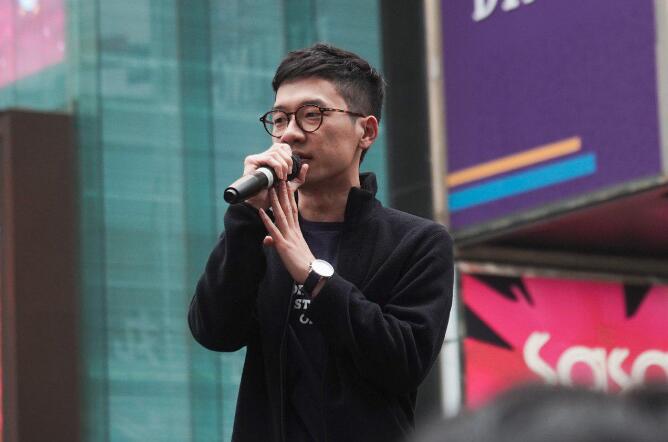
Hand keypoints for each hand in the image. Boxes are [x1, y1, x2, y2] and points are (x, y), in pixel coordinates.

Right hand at [243, 143, 293, 208]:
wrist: (260, 203)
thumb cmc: (274, 196)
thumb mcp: (290, 186)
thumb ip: (299, 176)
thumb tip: (306, 165)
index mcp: (270, 158)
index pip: (282, 146)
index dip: (289, 155)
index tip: (291, 169)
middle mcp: (262, 156)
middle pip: (279, 147)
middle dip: (288, 161)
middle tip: (289, 174)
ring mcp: (255, 158)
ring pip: (275, 153)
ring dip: (283, 166)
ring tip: (284, 178)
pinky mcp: (251, 161)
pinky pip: (269, 158)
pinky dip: (277, 167)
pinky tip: (279, 176)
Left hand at [258, 168, 313, 283]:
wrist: (311, 274)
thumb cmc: (302, 264)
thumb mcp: (290, 251)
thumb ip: (277, 242)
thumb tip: (267, 239)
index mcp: (296, 231)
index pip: (292, 210)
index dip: (288, 197)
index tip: (285, 185)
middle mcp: (293, 231)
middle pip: (287, 208)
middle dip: (283, 193)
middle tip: (279, 179)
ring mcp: (289, 237)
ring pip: (281, 215)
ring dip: (275, 201)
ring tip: (271, 189)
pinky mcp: (284, 246)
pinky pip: (274, 231)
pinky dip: (267, 221)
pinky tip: (262, 212)